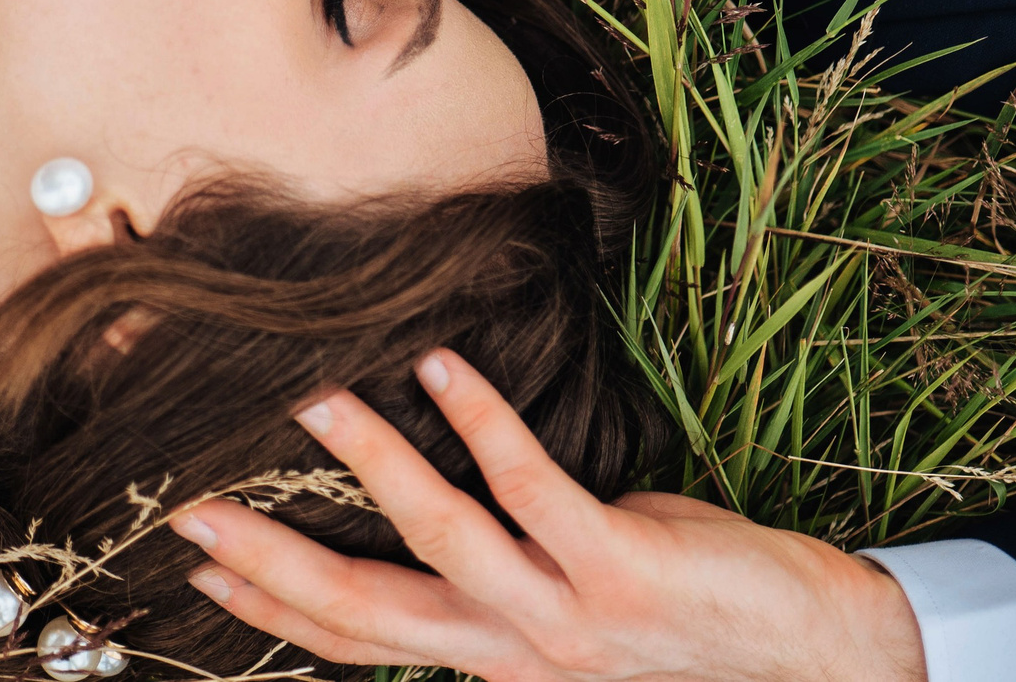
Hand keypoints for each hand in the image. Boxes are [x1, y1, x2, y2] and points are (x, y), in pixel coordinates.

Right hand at [169, 350, 926, 681]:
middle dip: (274, 564)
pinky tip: (440, 363)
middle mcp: (517, 653)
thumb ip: (510, 580)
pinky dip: (481, 421)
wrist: (825, 662)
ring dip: (369, 467)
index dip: (273, 608)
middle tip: (190, 511)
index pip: (359, 640)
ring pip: (439, 544)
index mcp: (496, 664)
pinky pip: (534, 486)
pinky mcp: (622, 568)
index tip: (197, 570)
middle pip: (365, 614)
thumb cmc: (700, 625)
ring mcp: (568, 617)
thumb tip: (438, 510)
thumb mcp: (581, 617)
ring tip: (312, 399)